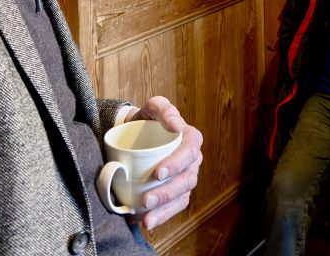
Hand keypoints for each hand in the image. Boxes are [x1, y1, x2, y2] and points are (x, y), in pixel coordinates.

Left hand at [124, 95, 203, 228]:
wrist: (136, 134)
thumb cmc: (147, 120)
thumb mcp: (153, 107)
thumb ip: (163, 109)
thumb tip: (176, 125)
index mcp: (191, 139)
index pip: (189, 152)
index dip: (177, 164)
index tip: (157, 173)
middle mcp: (193, 160)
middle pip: (187, 179)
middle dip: (167, 192)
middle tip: (146, 200)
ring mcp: (186, 177)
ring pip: (182, 197)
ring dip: (165, 209)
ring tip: (146, 218)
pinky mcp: (178, 192)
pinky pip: (175, 207)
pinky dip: (162, 217)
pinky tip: (145, 222)